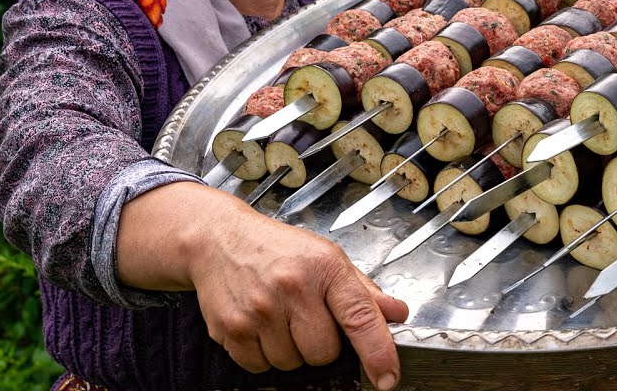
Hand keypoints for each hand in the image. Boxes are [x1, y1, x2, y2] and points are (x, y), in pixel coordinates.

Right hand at [117, 183, 408, 389]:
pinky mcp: (231, 329)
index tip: (388, 377)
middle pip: (324, 353)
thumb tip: (396, 313)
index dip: (378, 352)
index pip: (360, 317)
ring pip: (292, 364)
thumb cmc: (279, 249)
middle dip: (321, 345)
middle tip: (307, 318)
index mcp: (325, 267)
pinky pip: (260, 367)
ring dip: (291, 351)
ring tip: (281, 317)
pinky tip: (261, 326)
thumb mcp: (328, 258)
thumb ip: (363, 291)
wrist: (220, 239)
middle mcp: (293, 287)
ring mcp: (260, 310)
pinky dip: (263, 355)